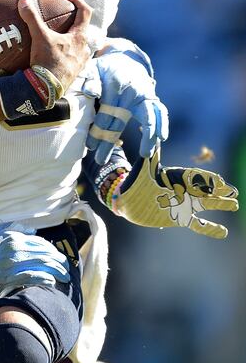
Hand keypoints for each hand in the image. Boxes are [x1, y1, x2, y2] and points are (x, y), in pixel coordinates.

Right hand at [0, 223, 69, 307]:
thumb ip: (12, 228)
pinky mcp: (10, 278)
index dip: (51, 250)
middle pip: (44, 253)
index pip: (39, 242)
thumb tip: (32, 230)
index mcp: (12, 237)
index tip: (58, 257)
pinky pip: (32, 277)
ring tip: (65, 277)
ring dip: (56, 271)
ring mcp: (12, 263)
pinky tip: (51, 281)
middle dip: (58, 261)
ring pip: (42, 264)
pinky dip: (44, 278)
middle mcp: (14, 248)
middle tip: (66, 268)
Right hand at [18, 0, 92, 94]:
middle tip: (61, 21)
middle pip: (83, 30)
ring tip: (58, 40)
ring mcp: (81, 63)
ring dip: (71, 40)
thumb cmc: (47, 62)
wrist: (47, 89)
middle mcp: (85, 49)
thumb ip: (32, 18)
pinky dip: (67, 55)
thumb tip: (23, 1)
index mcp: (80, 37)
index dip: (77, 1)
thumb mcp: (39, 37)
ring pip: (80, 46)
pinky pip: (74, 60)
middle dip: (74, 23)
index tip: (66, 0)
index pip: (86, 12)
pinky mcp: (75, 73)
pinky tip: (55, 57)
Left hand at [85, 39, 168, 164]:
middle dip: (109, 142)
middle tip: (101, 159)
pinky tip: (161, 139)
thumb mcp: (93, 69)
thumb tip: (91, 92)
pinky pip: (160, 112)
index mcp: (114, 86)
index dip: (97, 131)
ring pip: (148, 117)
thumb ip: (90, 80)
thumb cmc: (104, 69)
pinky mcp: (152, 98)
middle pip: (120, 121)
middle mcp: (131, 92)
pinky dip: (162, 124)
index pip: (105, 114)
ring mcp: (144, 95)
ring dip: (148, 136)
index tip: (90, 147)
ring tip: (146, 154)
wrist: (124, 59)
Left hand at [114, 147, 238, 238]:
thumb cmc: (135, 180)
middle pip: (205, 189)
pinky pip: (197, 224)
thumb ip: (150, 151)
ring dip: (220, 204)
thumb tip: (146, 130)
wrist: (128, 200)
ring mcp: (183, 204)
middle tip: (234, 192)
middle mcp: (183, 189)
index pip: (195, 176)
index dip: (206, 179)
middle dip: (219, 190)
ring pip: (205, 204)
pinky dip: (210, 228)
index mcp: (177, 176)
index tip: (218, 181)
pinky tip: (223, 232)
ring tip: (235, 204)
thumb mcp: (144, 165)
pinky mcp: (179, 218)